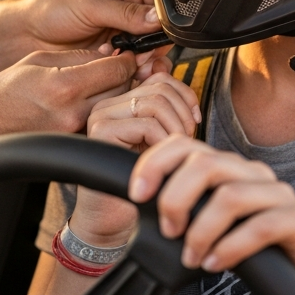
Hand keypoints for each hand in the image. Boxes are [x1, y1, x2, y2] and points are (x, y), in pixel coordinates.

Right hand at [0, 49, 136, 136]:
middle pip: (122, 89)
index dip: (126, 58)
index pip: (117, 69)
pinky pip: (98, 122)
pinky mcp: (72, 143)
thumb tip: (108, 51)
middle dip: (125, 75)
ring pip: (112, 108)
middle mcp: (73, 111)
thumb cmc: (2, 93)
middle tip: (119, 66)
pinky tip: (91, 103)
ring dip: (115, 94)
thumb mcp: (37, 60)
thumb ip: (77, 56)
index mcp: (65, 85)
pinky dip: (101, 111)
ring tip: (105, 83)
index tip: (125, 54)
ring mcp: (74, 131)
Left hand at [8, 0, 170, 80]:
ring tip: (135, 67)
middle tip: (147, 56)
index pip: (157, 3)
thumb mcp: (89, 5)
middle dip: (155, 45)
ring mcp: (121, 37)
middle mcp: (127, 14)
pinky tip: (124, 74)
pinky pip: (132, 67)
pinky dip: (132, 72)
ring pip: (148, 52)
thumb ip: (123, 12)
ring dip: (144, 61)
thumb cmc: (50, 9)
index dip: (162, 20)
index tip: (160, 34)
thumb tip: (155, 18)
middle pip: (157, 31)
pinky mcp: (112, 58)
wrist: (25, 35)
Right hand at [70, 74, 200, 244]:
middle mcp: (108, 104)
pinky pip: (147, 124)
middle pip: (161, 87)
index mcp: (121, 102)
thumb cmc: (141, 185)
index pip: (160, 77)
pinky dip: (164, 142)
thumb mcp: (161, 142)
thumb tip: (172, 73)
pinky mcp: (101, 131)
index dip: (185, 96)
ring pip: (156, 103)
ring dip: (176, 129)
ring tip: (175, 153)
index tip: (194, 122)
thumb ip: (167, 112)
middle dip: (183, 115)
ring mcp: (102, 115)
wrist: (113, 221)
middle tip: (186, 142)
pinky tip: (162, 161)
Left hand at [127, 136, 294, 294]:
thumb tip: (138, 199)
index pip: (184, 145)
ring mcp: (280, 193)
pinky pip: (261, 227)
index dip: (155, 164)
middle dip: (176, 200)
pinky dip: (230, 248)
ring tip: (191, 258)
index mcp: (227, 166)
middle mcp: (253, 172)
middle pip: (206, 165)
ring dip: (201, 232)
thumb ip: (180, 206)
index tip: (137, 195)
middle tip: (168, 233)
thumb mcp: (203, 222)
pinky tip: (214, 263)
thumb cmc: (242, 250)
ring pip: (231, 197)